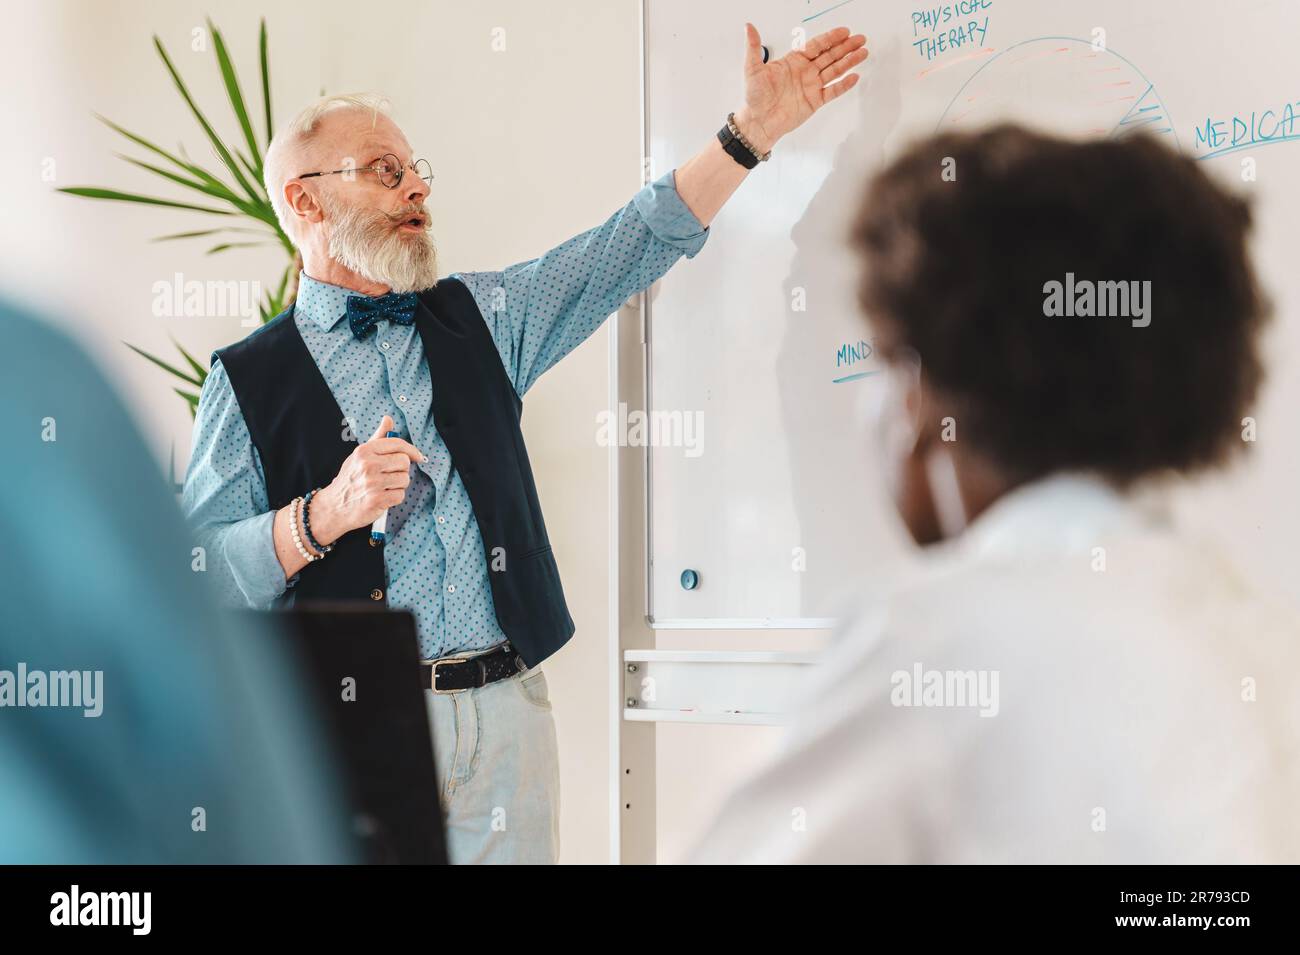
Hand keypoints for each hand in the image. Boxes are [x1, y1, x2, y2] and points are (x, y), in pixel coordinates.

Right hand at [311, 415, 424, 542]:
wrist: (333, 507)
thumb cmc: (349, 479)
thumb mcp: (359, 455)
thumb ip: (377, 438)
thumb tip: (388, 419)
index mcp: (364, 451)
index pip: (397, 444)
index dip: (412, 450)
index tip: (417, 457)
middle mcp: (368, 465)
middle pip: (404, 462)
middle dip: (402, 469)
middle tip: (391, 475)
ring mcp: (372, 483)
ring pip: (405, 479)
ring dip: (399, 485)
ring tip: (385, 487)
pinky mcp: (376, 500)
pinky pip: (400, 495)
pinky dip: (395, 498)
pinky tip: (383, 497)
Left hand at [733, 22, 867, 153]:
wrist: (758, 123)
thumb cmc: (754, 98)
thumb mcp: (752, 69)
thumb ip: (753, 47)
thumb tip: (749, 27)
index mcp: (793, 62)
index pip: (816, 46)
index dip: (830, 38)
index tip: (844, 31)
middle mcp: (804, 72)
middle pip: (829, 55)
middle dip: (845, 47)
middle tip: (860, 39)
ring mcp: (811, 86)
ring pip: (834, 71)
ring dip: (849, 62)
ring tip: (863, 53)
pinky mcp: (814, 101)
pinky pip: (832, 91)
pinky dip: (844, 85)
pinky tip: (854, 77)